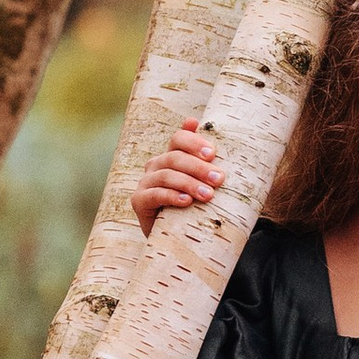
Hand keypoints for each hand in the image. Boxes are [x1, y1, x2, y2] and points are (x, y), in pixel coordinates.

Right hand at [131, 123, 223, 238]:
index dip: (194, 142)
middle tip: (219, 179)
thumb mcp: (204, 182)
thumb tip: (195, 121)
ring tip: (208, 194)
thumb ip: (205, 159)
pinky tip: (186, 201)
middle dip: (199, 167)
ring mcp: (146, 182)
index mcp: (172, 155)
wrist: (176, 237)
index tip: (212, 153)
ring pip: (166, 175)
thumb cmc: (195, 206)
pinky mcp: (139, 200)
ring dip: (189, 183)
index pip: (179, 139)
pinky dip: (171, 196)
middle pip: (174, 157)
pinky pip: (154, 195)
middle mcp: (156, 165)